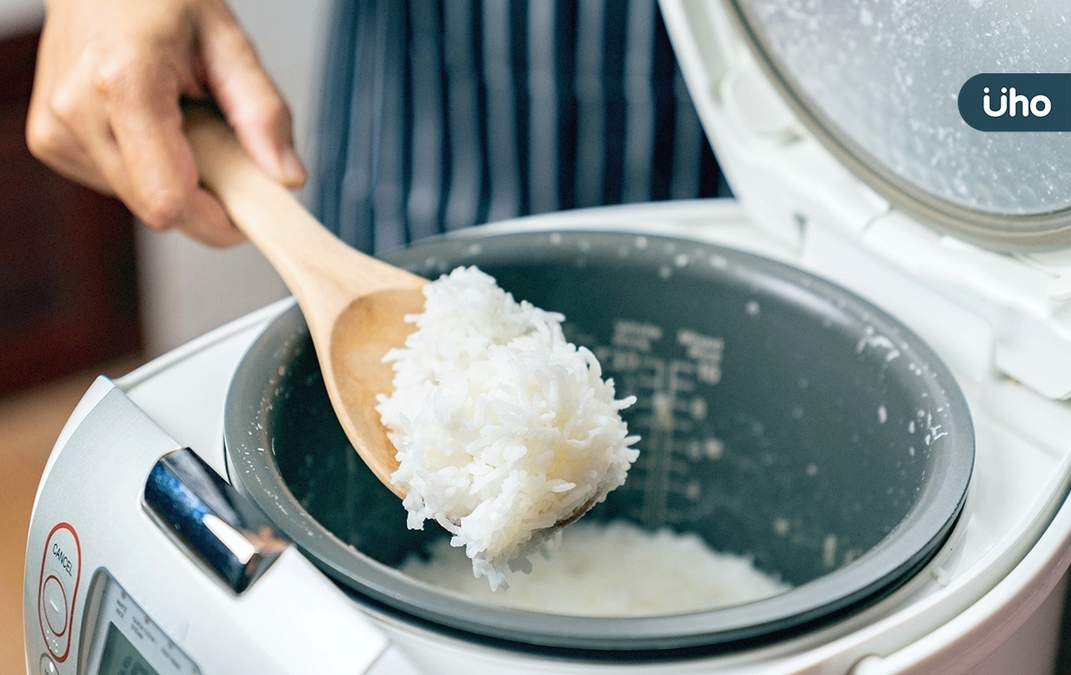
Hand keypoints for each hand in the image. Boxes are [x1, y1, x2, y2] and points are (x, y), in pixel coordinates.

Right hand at [26, 0, 305, 245]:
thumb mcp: (229, 43)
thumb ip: (264, 114)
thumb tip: (287, 178)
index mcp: (123, 83)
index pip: (170, 200)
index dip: (216, 219)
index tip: (246, 209)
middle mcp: (78, 110)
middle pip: (157, 209)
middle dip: (201, 196)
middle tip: (217, 144)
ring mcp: (56, 129)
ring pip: (138, 202)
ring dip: (172, 178)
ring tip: (176, 120)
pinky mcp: (49, 141)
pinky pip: (116, 185)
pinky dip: (144, 168)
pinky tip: (147, 124)